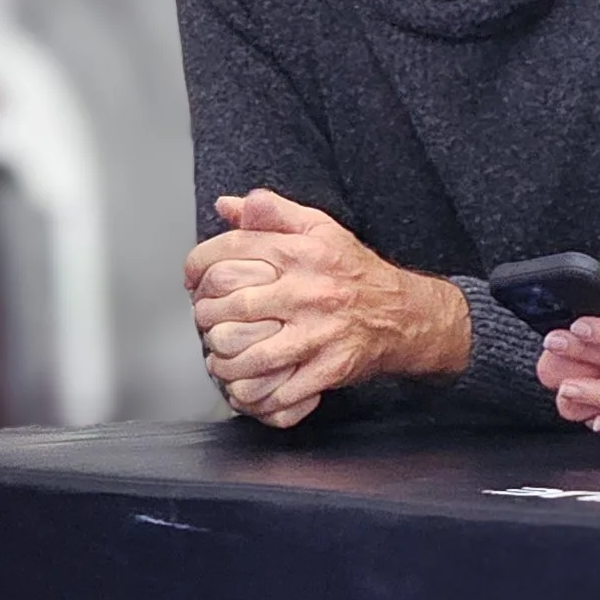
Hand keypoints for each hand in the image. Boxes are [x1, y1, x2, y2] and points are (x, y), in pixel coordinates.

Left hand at [184, 188, 472, 427]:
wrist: (405, 314)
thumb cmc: (357, 273)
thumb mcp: (321, 229)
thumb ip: (274, 213)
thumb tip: (228, 205)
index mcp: (301, 253)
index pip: (228, 254)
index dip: (197, 268)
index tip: (194, 282)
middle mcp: (308, 290)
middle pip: (230, 306)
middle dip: (207, 318)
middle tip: (207, 322)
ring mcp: (319, 332)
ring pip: (248, 352)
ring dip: (223, 361)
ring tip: (220, 359)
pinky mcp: (330, 367)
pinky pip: (279, 388)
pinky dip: (255, 393)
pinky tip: (247, 385)